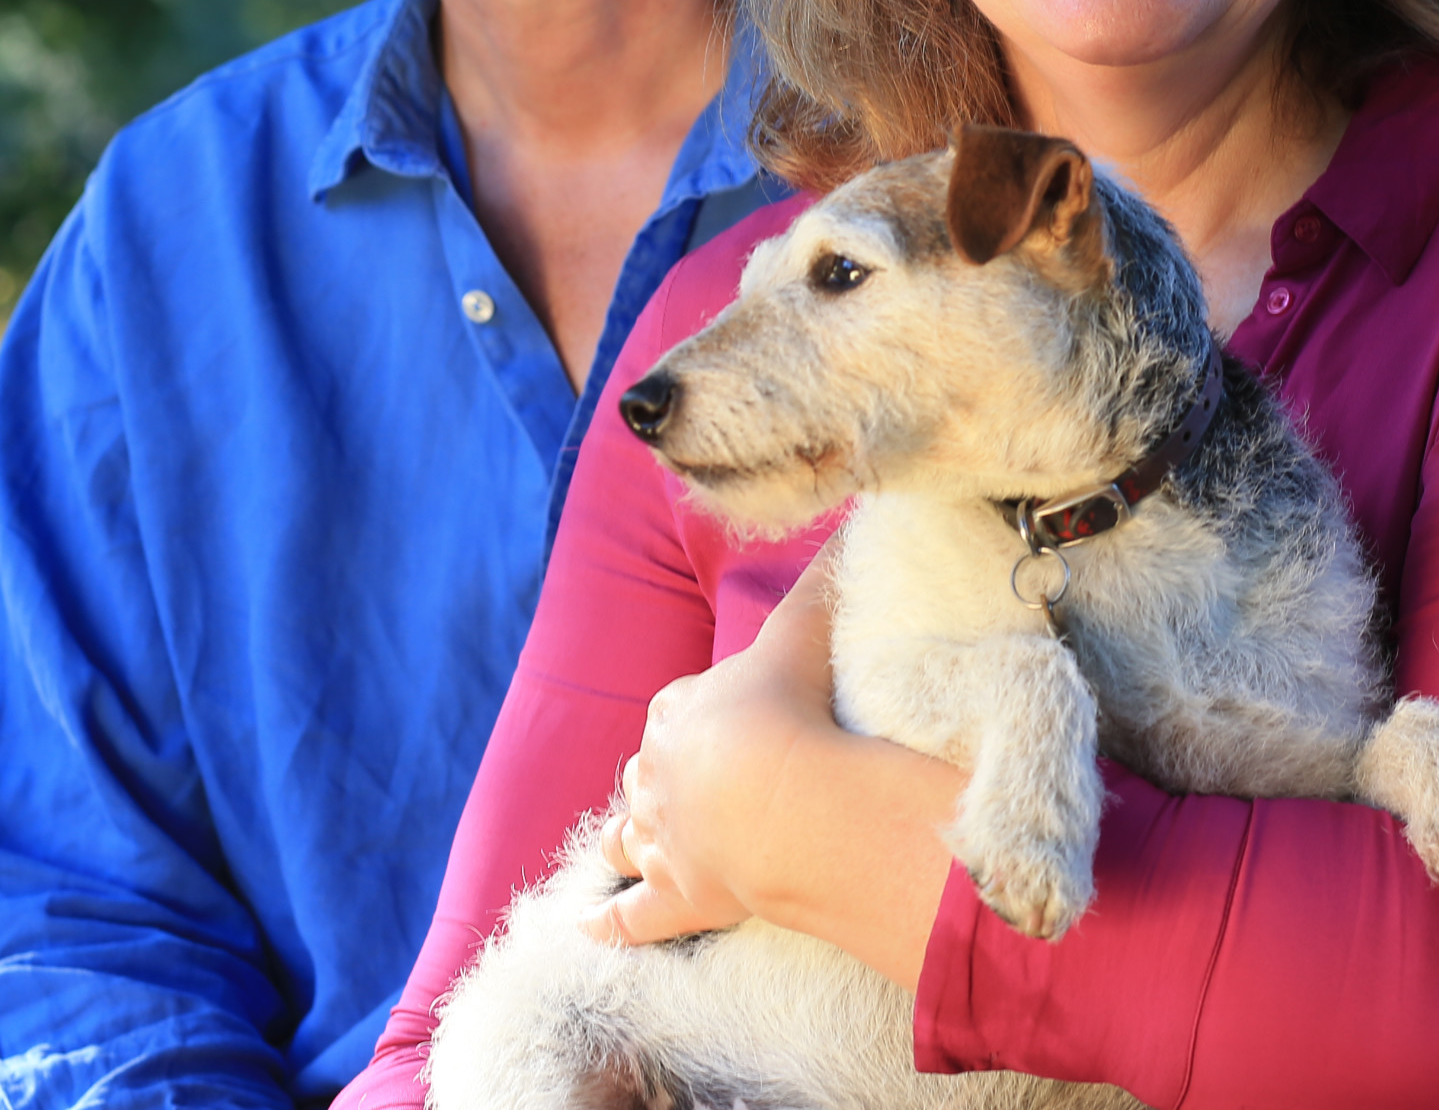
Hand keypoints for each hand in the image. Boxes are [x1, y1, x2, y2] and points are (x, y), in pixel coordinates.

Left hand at [583, 554, 840, 947]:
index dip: (701, 715)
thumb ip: (826, 578)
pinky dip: (607, 923)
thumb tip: (851, 511)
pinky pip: (630, 918)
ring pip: (629, 836)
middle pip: (651, 771)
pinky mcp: (676, 899)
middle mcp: (658, 775)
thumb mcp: (806, 631)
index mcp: (680, 712)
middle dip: (666, 776)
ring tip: (633, 839)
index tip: (733, 719)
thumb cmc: (792, 708)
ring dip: (630, 836)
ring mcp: (663, 840)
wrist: (786, 798)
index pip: (680, 708)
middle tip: (702, 783)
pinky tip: (588, 926)